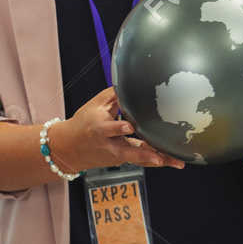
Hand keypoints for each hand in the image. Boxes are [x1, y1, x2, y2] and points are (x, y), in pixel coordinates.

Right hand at [51, 87, 184, 173]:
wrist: (68, 148)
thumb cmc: (83, 124)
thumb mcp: (94, 105)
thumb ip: (114, 95)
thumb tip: (132, 81)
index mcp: (100, 128)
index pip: (110, 129)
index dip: (119, 128)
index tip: (129, 127)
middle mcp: (109, 145)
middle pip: (128, 152)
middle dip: (144, 155)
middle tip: (159, 158)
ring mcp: (116, 156)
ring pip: (138, 159)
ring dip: (156, 160)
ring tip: (174, 162)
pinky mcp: (121, 161)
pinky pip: (140, 160)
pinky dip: (154, 160)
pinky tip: (171, 160)